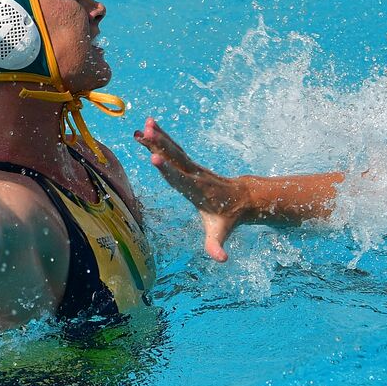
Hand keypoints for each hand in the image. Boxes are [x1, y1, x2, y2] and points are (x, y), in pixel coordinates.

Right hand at [135, 117, 249, 261]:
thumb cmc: (228, 217)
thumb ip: (217, 246)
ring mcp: (192, 167)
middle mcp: (194, 175)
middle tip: (145, 133)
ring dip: (159, 137)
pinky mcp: (190, 163)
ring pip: (174, 149)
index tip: (155, 158)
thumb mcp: (222, 233)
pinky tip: (148, 127)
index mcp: (198, 191)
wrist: (242, 198)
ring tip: (144, 125)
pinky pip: (174, 148)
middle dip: (161, 145)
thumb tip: (221, 259)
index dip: (168, 169)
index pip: (181, 179)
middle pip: (175, 158)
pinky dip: (162, 137)